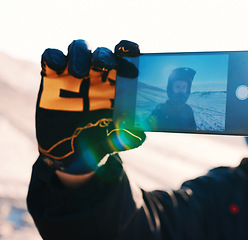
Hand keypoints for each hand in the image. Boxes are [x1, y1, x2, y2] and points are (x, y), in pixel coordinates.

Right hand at [36, 40, 144, 173]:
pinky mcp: (51, 79)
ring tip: (79, 72)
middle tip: (102, 65)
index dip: (128, 50)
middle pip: (102, 52)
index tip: (132, 52)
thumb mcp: (110, 143)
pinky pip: (51, 58)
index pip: (125, 60)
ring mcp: (74, 75)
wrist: (67, 155)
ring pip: (78, 48)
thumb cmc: (95, 143)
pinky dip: (53, 57)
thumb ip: (124, 138)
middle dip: (103, 55)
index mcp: (117, 86)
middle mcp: (97, 77)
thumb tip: (140, 136)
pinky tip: (56, 66)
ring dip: (80, 54)